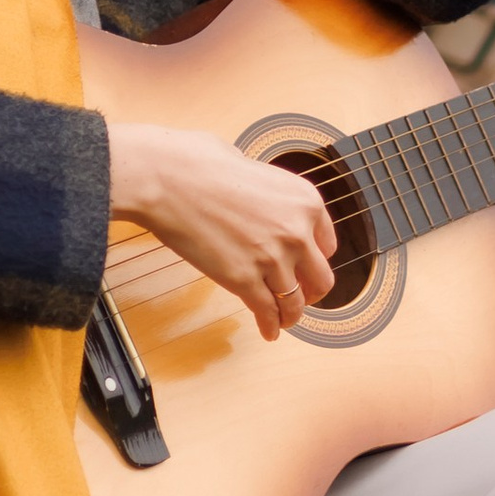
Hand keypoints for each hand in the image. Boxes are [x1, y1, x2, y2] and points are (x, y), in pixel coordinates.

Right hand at [108, 121, 336, 338]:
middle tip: (301, 297)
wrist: (168, 178)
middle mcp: (298, 232)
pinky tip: (269, 331)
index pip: (327, 245)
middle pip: (321, 279)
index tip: (307, 268)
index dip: (315, 260)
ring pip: (295, 302)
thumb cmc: (199, 163)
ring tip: (284, 321)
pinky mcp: (244, 280)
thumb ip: (266, 192)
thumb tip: (258, 199)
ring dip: (291, 315)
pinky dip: (270, 326)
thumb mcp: (252, 167)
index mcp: (305, 201)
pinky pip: (267, 312)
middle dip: (311, 292)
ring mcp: (273, 259)